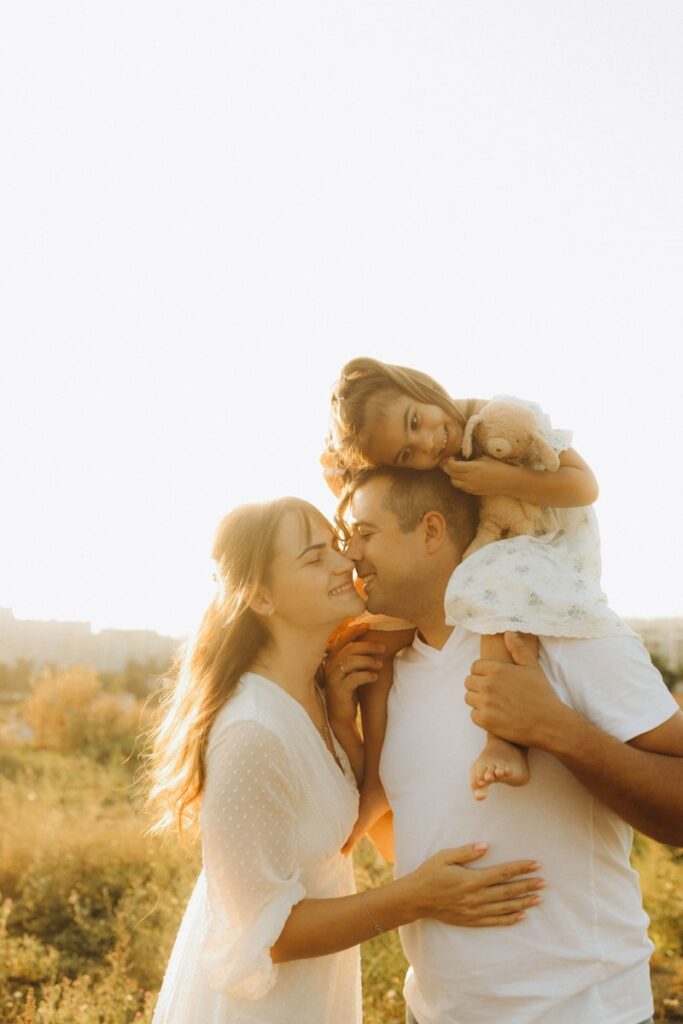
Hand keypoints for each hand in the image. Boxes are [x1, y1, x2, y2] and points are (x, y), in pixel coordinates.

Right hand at [324, 623, 385, 728]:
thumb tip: (374, 643)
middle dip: (368, 646)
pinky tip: (375, 677)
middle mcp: (330, 666)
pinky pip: (354, 677)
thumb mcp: (351, 671)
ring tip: (380, 665)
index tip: (368, 625)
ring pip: (352, 661)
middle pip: (350, 648)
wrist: (341, 716)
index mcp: (332, 659)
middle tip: (383, 648)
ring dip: (369, 661)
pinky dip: (367, 675)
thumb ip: (356, 657)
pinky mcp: (339, 690)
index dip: (354, 630)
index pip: (342, 639)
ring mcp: (333, 678)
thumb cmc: (349, 691)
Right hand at [410, 843, 544, 926]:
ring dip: (523, 902)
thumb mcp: (444, 856)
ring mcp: (474, 911)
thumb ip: (466, 851)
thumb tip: (485, 845)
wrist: (416, 899)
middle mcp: (476, 897)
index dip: (520, 868)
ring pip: (504, 907)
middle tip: (544, 882)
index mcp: (471, 879)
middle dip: (527, 886)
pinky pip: (494, 921)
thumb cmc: (429, 874)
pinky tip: (521, 916)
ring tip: (538, 899)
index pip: (502, 873)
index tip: (535, 865)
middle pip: (507, 891)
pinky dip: (509, 919)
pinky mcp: (471, 920)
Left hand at [440, 455, 507, 495]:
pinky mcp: (474, 492)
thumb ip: (471, 457)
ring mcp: (471, 487)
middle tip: (446, 460)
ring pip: (453, 482)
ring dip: (452, 475)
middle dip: (446, 466)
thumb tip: (460, 451)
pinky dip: (459, 481)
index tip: (450, 455)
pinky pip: (461, 487)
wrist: (508, 481)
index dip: (448, 460)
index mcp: (473, 468)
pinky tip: (463, 475)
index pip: (452, 466)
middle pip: (450, 473)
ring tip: (456, 468)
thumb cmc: (498, 466)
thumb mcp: (484, 457)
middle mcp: (470, 479)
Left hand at [464, 632, 572, 748]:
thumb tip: (508, 633)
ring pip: (469, 698)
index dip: (483, 672)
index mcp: (497, 669)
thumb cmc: (542, 693)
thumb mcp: (532, 667)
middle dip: (479, 685)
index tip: (493, 678)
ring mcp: (485, 703)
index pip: (475, 666)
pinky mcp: (485, 721)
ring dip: (478, 700)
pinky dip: (481, 716)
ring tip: (493, 703)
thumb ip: (518, 649)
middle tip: (493, 692)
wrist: (548, 723)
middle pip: (469, 681)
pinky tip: (494, 715)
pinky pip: (473, 715)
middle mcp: (488, 685)